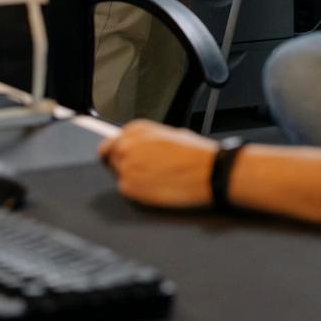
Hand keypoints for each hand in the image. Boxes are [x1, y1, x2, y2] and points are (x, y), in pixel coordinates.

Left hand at [98, 119, 213, 208]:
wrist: (208, 171)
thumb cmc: (196, 154)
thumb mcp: (171, 134)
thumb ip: (148, 140)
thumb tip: (141, 149)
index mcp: (137, 129)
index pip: (112, 142)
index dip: (119, 152)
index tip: (126, 158)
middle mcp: (127, 145)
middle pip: (112, 158)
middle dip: (125, 165)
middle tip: (146, 171)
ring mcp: (125, 167)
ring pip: (119, 175)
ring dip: (133, 178)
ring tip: (156, 178)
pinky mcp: (128, 187)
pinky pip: (125, 190)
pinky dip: (138, 191)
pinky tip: (157, 187)